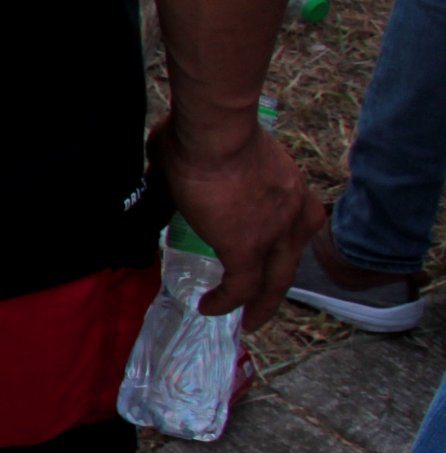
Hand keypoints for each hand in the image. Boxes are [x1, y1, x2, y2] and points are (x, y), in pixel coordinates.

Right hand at [152, 113, 320, 325]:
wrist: (214, 132)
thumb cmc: (205, 132)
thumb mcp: (207, 161)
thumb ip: (182, 189)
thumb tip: (157, 211)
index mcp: (290, 186)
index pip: (295, 223)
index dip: (279, 243)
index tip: (264, 254)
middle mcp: (295, 213)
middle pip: (289, 261)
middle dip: (275, 286)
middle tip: (262, 307)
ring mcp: (276, 232)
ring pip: (274, 280)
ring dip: (260, 302)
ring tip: (247, 320)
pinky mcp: (248, 249)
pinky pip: (240, 286)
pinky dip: (226, 301)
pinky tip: (209, 308)